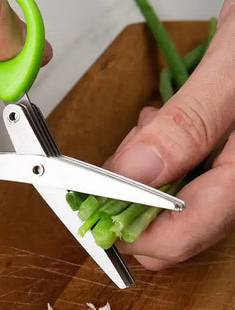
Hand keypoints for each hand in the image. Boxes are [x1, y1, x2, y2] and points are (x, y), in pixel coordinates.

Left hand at [105, 0, 234, 269]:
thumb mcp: (228, 74)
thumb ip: (186, 125)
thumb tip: (133, 173)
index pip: (182, 236)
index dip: (127, 231)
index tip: (89, 203)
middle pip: (171, 224)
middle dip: (130, 194)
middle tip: (121, 151)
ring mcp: (226, 169)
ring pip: (169, 198)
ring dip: (141, 169)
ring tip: (150, 121)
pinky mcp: (216, 154)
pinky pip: (177, 170)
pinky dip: (155, 151)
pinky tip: (160, 120)